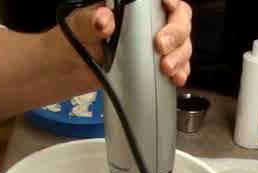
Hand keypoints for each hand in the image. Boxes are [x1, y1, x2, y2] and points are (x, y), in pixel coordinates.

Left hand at [67, 0, 192, 85]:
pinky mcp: (158, 67)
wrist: (74, 66)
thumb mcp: (82, 23)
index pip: (165, 1)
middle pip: (181, 23)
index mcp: (139, 6)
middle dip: (176, 35)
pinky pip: (179, 67)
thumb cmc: (80, 36)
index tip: (168, 7)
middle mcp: (153, 23)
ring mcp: (158, 46)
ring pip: (183, 46)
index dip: (173, 3)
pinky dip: (181, 73)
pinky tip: (177, 79)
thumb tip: (104, 21)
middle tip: (161, 47)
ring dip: (180, 57)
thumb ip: (93, 19)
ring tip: (167, 69)